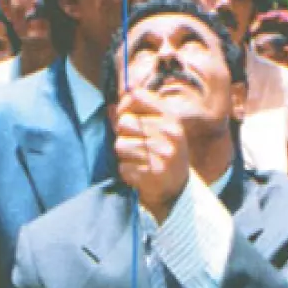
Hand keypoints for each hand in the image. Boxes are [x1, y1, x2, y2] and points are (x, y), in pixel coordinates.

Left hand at [114, 88, 189, 221]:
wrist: (177, 191)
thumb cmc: (163, 155)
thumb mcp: (158, 131)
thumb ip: (135, 116)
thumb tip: (110, 107)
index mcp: (171, 118)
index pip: (137, 96)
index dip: (124, 105)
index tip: (124, 115)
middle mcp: (169, 134)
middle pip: (124, 122)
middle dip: (122, 134)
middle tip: (134, 144)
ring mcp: (162, 155)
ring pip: (120, 145)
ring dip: (123, 155)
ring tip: (137, 160)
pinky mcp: (152, 175)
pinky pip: (122, 167)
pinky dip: (126, 171)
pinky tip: (139, 174)